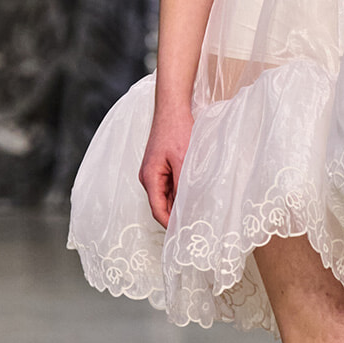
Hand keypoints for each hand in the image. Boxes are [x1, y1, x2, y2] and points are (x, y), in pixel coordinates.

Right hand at [139, 107, 193, 226]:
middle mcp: (148, 177)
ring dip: (178, 204)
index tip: (183, 234)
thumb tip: (185, 206)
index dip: (169, 224)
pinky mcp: (161, 166)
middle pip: (160, 204)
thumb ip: (182, 185)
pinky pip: (168, 186)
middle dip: (175, 216)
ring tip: (195, 213)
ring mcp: (154, 172)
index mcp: (150, 177)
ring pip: (165, 196)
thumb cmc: (176, 130)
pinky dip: (179, 193)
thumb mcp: (183, 160)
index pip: (157, 209)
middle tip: (193, 226)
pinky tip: (192, 195)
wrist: (172, 108)